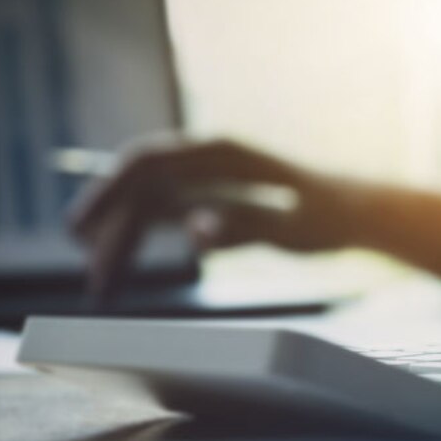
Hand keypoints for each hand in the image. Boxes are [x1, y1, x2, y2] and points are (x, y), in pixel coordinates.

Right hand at [69, 137, 365, 299]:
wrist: (358, 212)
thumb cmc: (330, 217)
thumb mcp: (290, 229)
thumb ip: (241, 228)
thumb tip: (192, 232)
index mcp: (221, 153)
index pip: (147, 164)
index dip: (108, 194)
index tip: (82, 229)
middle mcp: (207, 160)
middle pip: (140, 188)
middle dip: (110, 229)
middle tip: (96, 281)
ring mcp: (207, 178)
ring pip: (147, 204)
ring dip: (122, 240)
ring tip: (102, 286)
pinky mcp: (212, 198)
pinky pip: (163, 215)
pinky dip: (142, 241)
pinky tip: (123, 268)